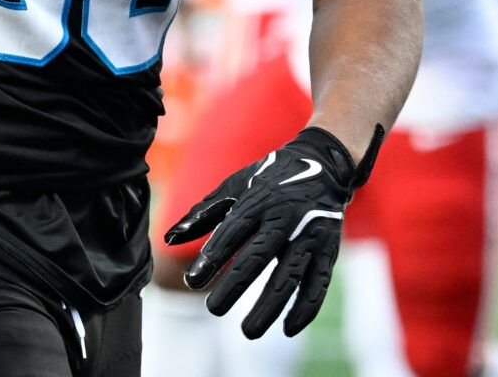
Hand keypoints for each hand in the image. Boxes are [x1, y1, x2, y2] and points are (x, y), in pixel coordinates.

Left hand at [163, 124, 383, 338]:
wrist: (323, 164)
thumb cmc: (268, 179)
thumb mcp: (234, 186)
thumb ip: (202, 213)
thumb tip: (169, 237)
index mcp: (259, 200)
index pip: (232, 231)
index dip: (213, 257)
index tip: (192, 282)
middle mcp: (285, 217)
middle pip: (259, 256)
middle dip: (235, 285)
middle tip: (214, 310)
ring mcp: (309, 235)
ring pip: (290, 276)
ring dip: (270, 306)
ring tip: (248, 332)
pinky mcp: (328, 250)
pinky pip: (318, 284)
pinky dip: (305, 309)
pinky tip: (287, 328)